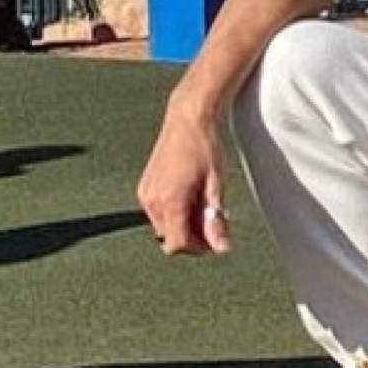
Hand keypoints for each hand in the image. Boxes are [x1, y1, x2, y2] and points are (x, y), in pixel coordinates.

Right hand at [138, 105, 233, 256]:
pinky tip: (191, 197)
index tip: (214, 241)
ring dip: (183, 225)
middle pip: (170, 239)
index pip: (177, 245)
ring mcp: (146, 194)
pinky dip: (174, 212)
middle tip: (214, 221)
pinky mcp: (145, 187)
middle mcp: (153, 200)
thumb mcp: (217, 185)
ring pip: (164, 227)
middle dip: (192, 237)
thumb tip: (222, 248)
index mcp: (170, 200)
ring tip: (203, 205)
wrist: (188, 118)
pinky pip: (158, 213)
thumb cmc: (204, 146)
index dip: (198, 248)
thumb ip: (216, 220)